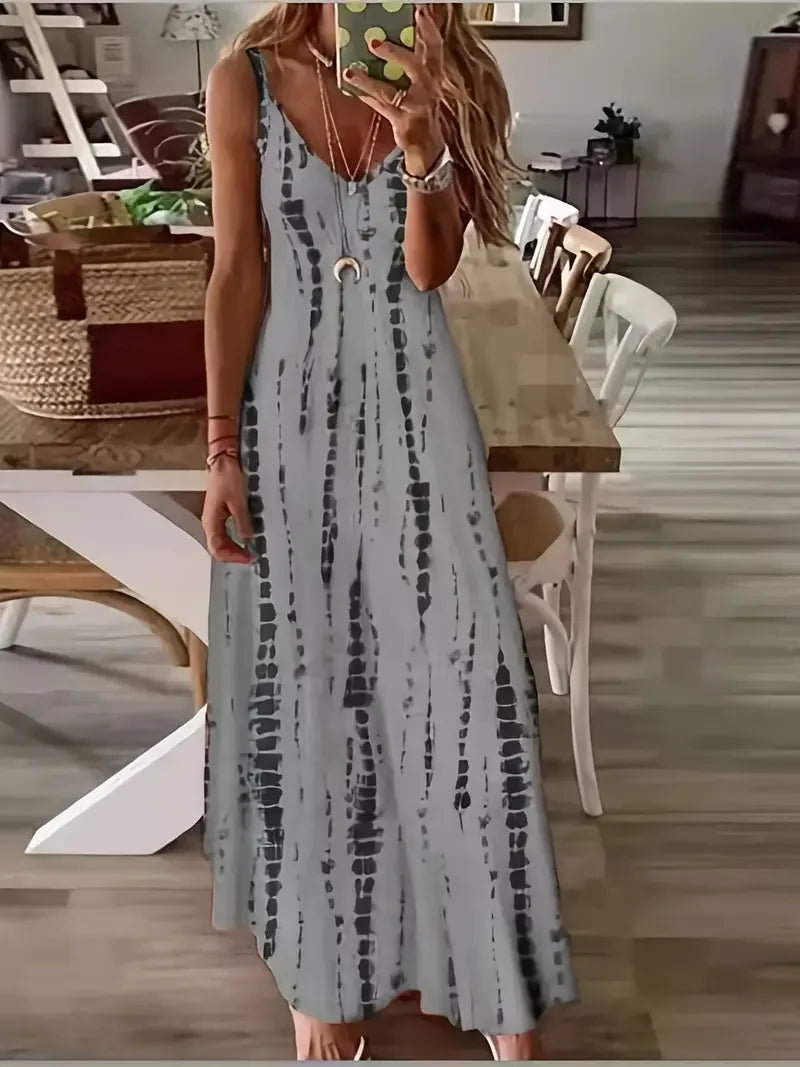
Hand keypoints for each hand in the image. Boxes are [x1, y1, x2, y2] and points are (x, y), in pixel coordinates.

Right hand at [202, 454, 253, 564]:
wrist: (223, 460)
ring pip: (221, 541)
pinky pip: (225, 533)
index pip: (217, 548)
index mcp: (210, 521)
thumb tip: (247, 539)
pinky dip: (235, 539)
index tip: (249, 558)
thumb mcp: (237, 500)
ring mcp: (215, 518)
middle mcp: (210, 522)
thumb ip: (242, 521)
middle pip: (218, 548)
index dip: (232, 556)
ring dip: (234, 549)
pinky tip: (246, 538)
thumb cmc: (227, 477)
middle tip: (252, 557)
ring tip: (250, 551)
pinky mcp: (221, 513)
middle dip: (234, 555)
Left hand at [344, 5, 444, 176]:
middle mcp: (429, 89)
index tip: (419, 12)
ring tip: (351, 70)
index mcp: (434, 75)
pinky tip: (352, 88)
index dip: (429, 30)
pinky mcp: (405, 123)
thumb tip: (382, 41)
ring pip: (391, 91)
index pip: (435, 49)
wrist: (428, 147)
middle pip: (416, 67)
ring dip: (369, 81)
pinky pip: (382, 107)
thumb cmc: (420, 110)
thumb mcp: (419, 84)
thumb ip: (407, 64)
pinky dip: (366, 97)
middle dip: (395, 52)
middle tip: (373, 42)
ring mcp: (417, 107)